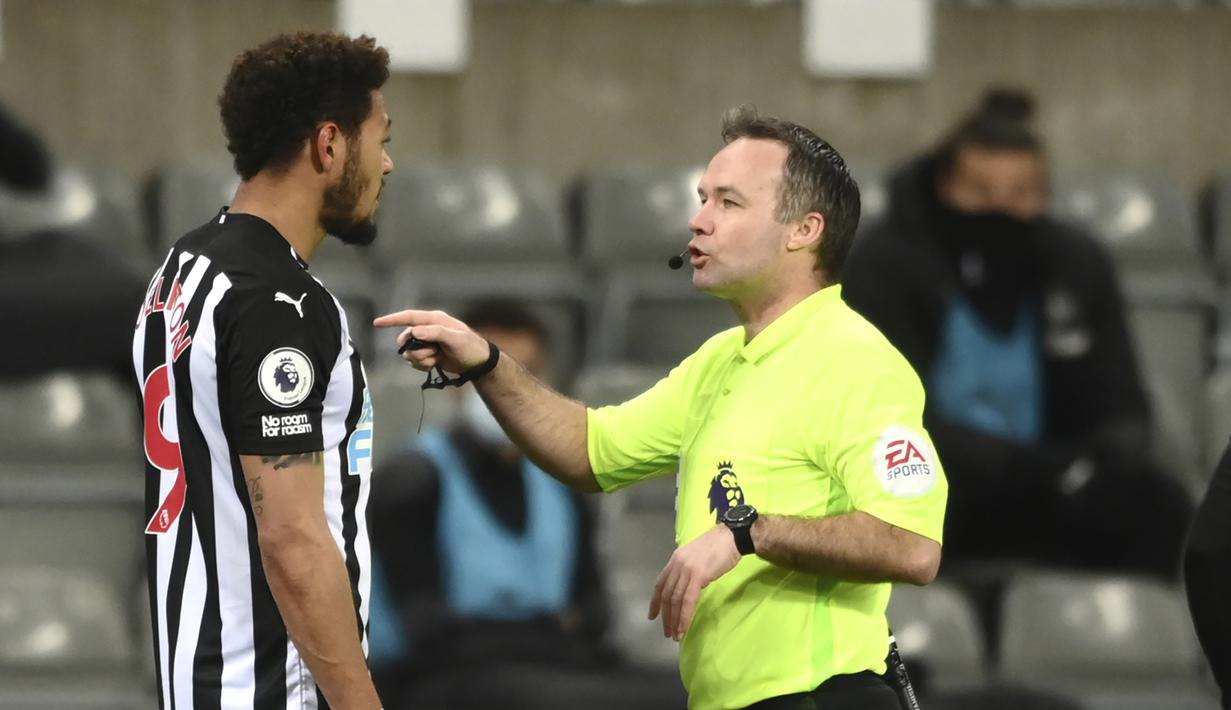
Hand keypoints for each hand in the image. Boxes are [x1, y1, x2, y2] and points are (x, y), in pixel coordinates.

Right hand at [372, 309, 489, 372]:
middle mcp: (428, 329)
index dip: (392, 320)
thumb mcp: (456, 338)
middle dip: (415, 349)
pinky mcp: (428, 355)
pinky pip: (414, 361)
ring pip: (409, 352)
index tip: (377, 323)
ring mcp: (427, 343)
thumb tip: (415, 331)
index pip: (409, 317)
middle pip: (407, 338)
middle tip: (432, 353)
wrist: (479, 363)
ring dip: (421, 359)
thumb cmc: (471, 347)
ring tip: (437, 359)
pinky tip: (435, 364)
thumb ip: (435, 333)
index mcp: (434, 320)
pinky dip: (422, 365)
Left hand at [648, 524, 740, 640]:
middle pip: (666, 594)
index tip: (652, 615)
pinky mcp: (697, 575)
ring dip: (674, 620)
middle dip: (665, 616)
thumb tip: (686, 586)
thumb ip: (688, 569)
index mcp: (676, 559)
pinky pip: (687, 600)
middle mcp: (677, 564)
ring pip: (675, 600)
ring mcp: (686, 569)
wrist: (732, 536)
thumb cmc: (719, 546)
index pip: (660, 583)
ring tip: (674, 634)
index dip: (655, 601)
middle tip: (666, 632)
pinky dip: (684, 616)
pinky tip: (683, 627)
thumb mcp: (697, 556)